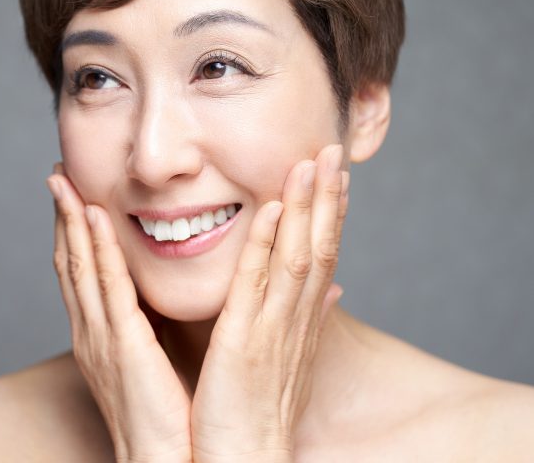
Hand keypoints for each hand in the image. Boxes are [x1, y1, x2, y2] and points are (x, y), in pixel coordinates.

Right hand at [47, 166, 192, 462]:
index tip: (73, 195)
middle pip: (69, 262)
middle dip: (62, 216)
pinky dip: (96, 250)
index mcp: (98, 336)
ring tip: (64, 180)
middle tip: (57, 173)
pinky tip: (93, 217)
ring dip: (70, 220)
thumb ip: (147, 329)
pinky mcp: (122, 346)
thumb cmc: (164, 419)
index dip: (72, 231)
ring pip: (80, 266)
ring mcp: (101, 338)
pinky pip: (108, 288)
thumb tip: (155, 301)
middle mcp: (90, 332)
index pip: (80, 273)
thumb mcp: (148, 364)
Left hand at [190, 144, 348, 461]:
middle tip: (333, 148)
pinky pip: (259, 284)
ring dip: (307, 207)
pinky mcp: (245, 342)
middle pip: (319, 247)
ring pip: (298, 255)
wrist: (244, 459)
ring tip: (313, 161)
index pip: (322, 257)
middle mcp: (294, 320)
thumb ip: (305, 320)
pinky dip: (268, 244)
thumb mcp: (285, 359)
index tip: (337, 175)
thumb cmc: (255, 412)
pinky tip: (275, 208)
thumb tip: (331, 292)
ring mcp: (273, 329)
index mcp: (299, 323)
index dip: (331, 214)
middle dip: (327, 197)